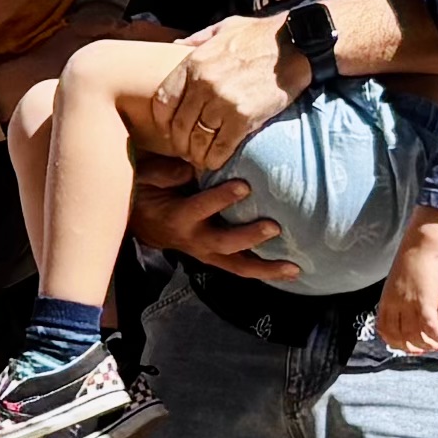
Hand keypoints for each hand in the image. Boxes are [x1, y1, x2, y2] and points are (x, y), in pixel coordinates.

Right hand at [136, 160, 305, 285]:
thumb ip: (169, 172)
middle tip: (275, 227)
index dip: (222, 198)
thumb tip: (196, 165)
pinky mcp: (218, 258)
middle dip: (251, 237)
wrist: (143, 223)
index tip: (245, 186)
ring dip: (266, 268)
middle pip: (225, 244)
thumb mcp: (149, 178)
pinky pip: (241, 268)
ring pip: (238, 265)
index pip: (201, 208)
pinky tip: (290, 271)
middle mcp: (195, 240)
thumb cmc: (149, 194)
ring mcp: (208, 252)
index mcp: (178, 218)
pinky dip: (265, 271)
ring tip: (294, 268)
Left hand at [143, 14, 300, 169]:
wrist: (295, 43)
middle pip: (179, 124)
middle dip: (179, 143)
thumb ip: (197, 39)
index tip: (168, 130)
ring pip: (198, 139)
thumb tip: (176, 45)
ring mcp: (222, 101)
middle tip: (185, 151)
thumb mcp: (223, 28)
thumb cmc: (260, 35)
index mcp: (193, 63)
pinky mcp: (244, 117)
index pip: (163, 100)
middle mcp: (203, 84)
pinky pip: (221, 146)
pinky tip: (215, 162)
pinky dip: (215, 158)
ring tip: (200, 159)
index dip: (163, 121)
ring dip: (196, 154)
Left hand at [375, 222, 437, 356]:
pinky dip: (436, 336)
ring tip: (436, 345)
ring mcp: (409, 303)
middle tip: (424, 350)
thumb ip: (399, 298)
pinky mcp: (425, 300)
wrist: (421, 244)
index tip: (406, 346)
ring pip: (415, 334)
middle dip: (412, 348)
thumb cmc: (411, 260)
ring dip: (426, 344)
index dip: (394, 342)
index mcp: (386, 300)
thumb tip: (406, 312)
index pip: (384, 329)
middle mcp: (395, 304)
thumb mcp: (397, 282)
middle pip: (400, 336)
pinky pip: (429, 325)